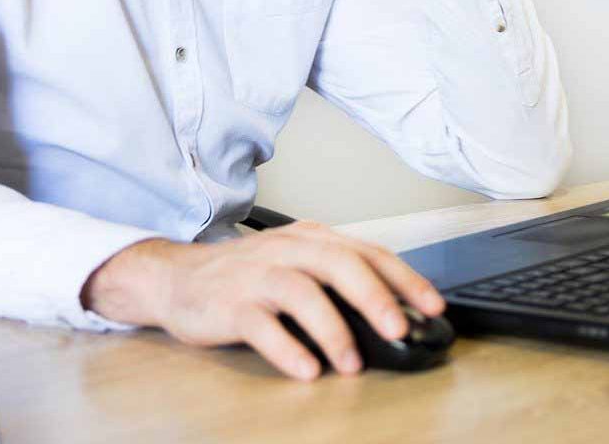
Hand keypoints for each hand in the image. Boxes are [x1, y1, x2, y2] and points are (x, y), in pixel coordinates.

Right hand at [79, 221, 445, 379]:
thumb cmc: (245, 276)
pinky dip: (286, 348)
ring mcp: (255, 276)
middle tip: (399, 330)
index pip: (366, 251)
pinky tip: (306, 370)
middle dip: (374, 297)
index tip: (432, 306)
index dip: (404, 278)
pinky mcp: (228, 305)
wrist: (175, 278)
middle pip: (338, 264)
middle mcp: (286, 251)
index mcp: (310, 239)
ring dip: (333, 329)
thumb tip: (394, 314)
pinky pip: (261, 325)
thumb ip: (337, 281)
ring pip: (301, 291)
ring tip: (351, 363)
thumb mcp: (295, 265)